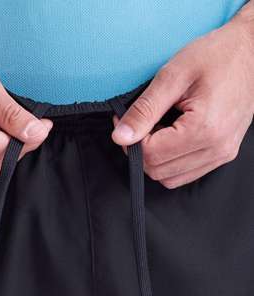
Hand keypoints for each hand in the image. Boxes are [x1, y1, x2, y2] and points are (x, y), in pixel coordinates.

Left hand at [112, 7, 253, 188]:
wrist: (250, 51)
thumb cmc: (216, 56)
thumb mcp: (172, 75)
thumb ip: (144, 110)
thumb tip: (120, 137)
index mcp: (205, 128)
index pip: (150, 155)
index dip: (131, 140)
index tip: (126, 121)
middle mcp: (217, 147)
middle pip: (157, 170)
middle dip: (141, 150)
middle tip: (141, 124)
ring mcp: (222, 154)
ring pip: (169, 178)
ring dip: (155, 158)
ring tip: (159, 129)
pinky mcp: (223, 155)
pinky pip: (185, 174)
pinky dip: (170, 162)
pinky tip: (171, 138)